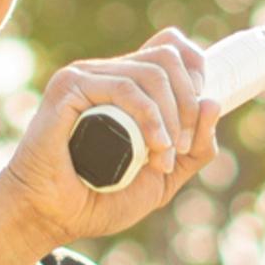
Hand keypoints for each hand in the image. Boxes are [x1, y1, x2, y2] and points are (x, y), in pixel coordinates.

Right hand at [0, 30, 221, 250]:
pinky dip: (150, 117)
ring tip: (165, 157)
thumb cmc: (98, 200)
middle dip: (189, 103)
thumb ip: (195, 149)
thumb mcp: (164, 177)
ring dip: (172, 117)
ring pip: (153, 71)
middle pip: (169, 56)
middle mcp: (107, 73)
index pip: (171, 47)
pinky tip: (155, 147)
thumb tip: (214, 102)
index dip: (196, 72)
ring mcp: (86, 76)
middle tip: (181, 149)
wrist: (50, 217)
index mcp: (126, 84)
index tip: (197, 120)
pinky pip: (125, 87)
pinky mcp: (69, 87)